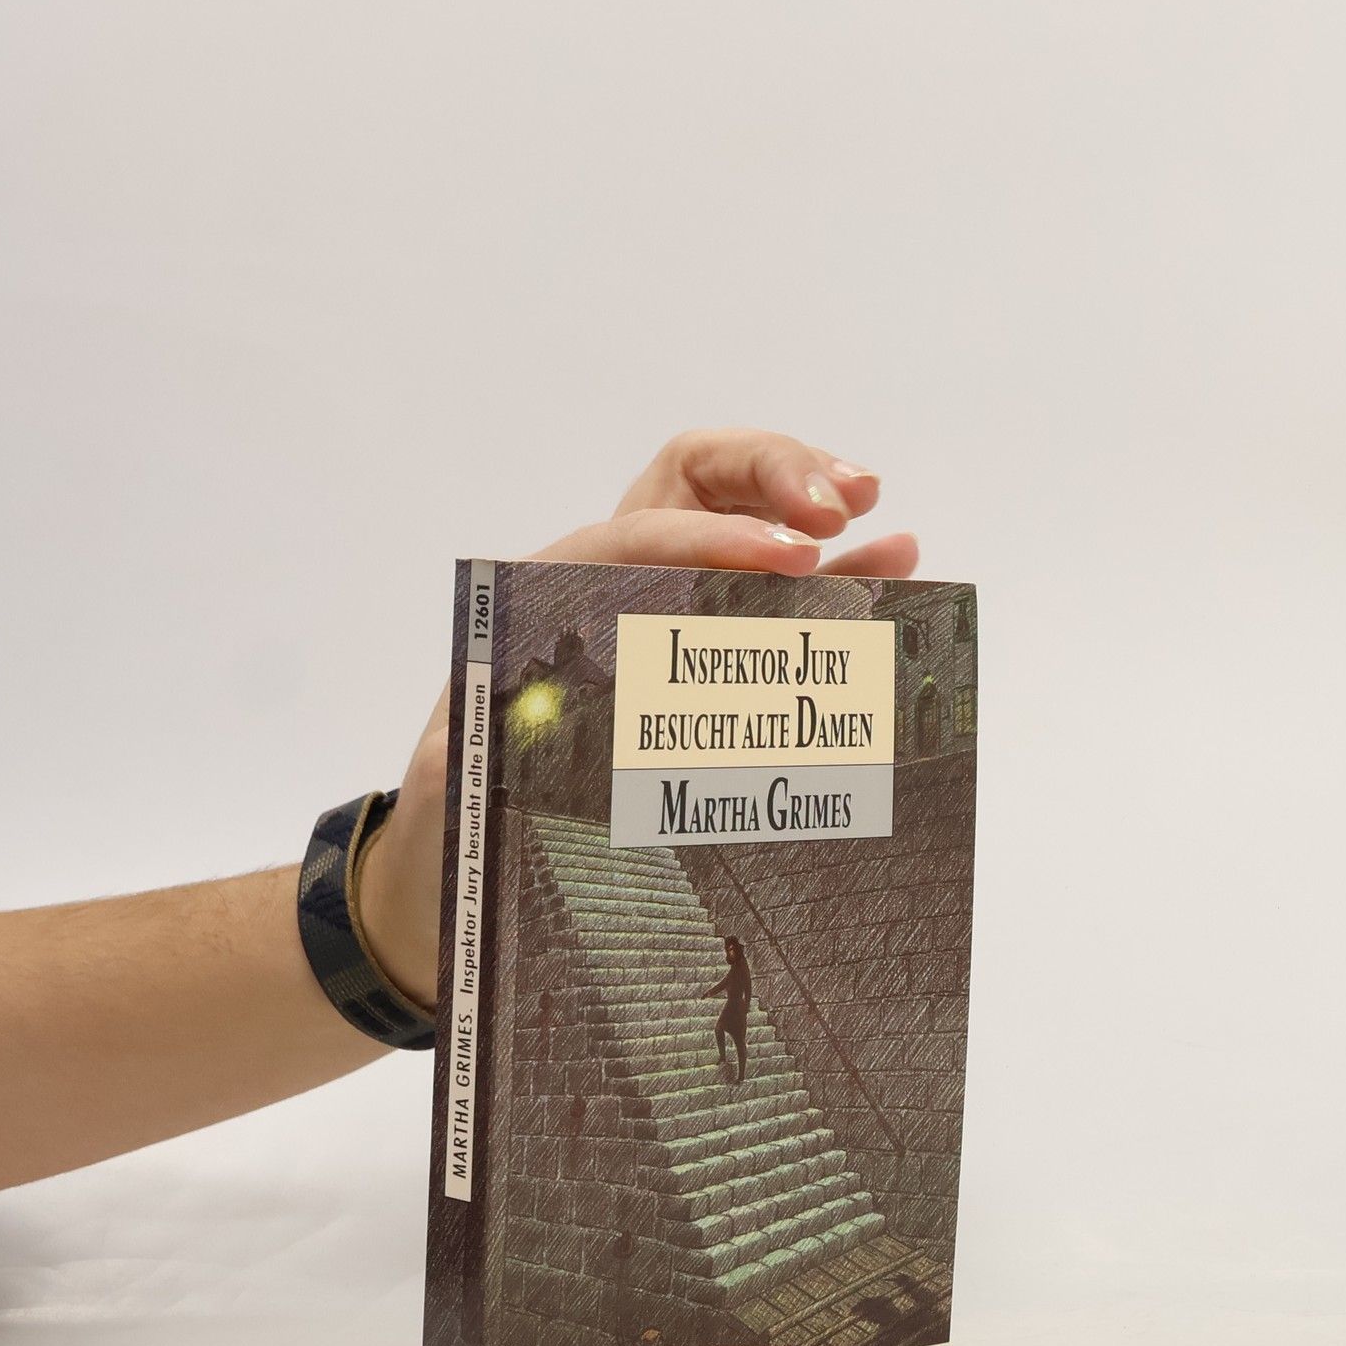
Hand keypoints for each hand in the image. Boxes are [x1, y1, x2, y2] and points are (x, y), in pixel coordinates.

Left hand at [356, 429, 917, 1005]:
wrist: (469, 867)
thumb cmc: (459, 821)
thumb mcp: (448, 790)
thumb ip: (463, 760)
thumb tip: (488, 741)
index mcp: (546, 601)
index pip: (634, 535)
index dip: (710, 539)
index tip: (782, 560)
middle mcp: (613, 587)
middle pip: (697, 487)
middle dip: (770, 477)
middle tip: (836, 515)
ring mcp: (671, 613)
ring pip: (752, 528)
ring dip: (820, 514)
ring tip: (886, 526)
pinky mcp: (711, 655)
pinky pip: (782, 600)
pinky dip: (839, 578)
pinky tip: (897, 570)